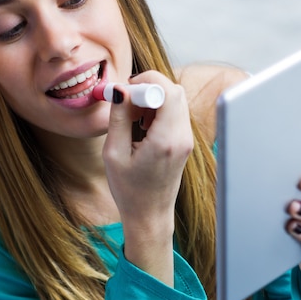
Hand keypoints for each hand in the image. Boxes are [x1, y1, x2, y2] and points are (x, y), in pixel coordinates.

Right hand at [103, 71, 192, 283]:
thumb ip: (118, 117)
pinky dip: (157, 111)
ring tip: (132, 119)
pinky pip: (174, 113)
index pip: (166, 90)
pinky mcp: (184, 141)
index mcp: (166, 139)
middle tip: (126, 104)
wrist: (150, 216)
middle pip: (173, 90)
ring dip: (152, 100)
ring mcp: (186, 139)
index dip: (144, 83)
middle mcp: (182, 137)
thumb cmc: (129, 190)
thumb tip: (120, 89)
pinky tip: (141, 127)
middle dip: (148, 88)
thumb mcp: (114, 153)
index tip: (124, 94)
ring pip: (174, 99)